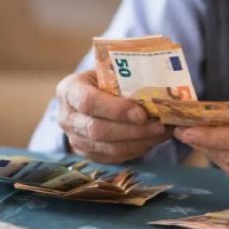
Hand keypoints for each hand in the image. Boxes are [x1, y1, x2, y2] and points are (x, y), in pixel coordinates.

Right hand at [56, 70, 171, 163]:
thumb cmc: (104, 78)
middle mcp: (67, 117)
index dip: (115, 109)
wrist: (91, 95)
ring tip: (161, 132)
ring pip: (108, 148)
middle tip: (159, 125)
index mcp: (69, 90)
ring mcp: (76, 139)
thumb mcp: (109, 70)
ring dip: (139, 142)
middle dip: (132, 130)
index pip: (88, 102)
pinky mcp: (89, 154)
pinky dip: (137, 149)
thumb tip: (161, 86)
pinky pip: (114, 157)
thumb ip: (126, 76)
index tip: (141, 113)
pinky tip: (153, 139)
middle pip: (97, 130)